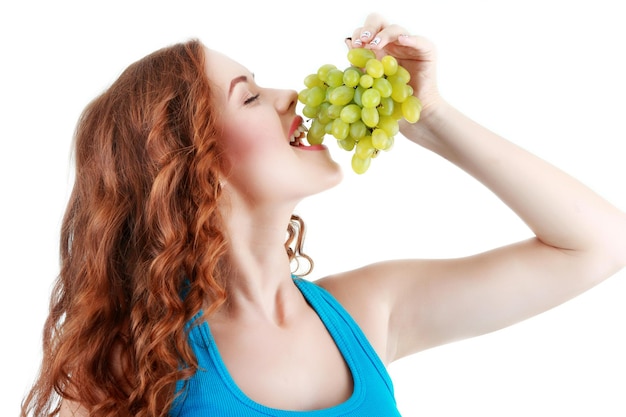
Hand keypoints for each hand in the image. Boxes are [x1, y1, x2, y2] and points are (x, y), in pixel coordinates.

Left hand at [348, 13, 442, 134]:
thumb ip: (361, 64)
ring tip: (375, 45)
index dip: (359, 34)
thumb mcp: (371, 82)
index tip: (354, 45)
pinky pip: (419, 40)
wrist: (412, 114)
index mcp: (379, 48)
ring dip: (383, 35)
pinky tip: (401, 40)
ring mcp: (409, 45)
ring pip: (396, 29)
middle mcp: (393, 43)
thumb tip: (348, 43)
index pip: (367, 32)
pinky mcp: (426, 50)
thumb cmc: (391, 100)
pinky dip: (410, 39)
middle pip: (379, 22)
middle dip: (369, 28)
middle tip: (363, 40)